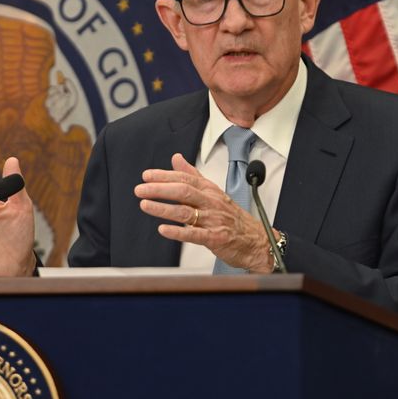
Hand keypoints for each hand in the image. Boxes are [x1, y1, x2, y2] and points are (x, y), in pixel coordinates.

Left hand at [134, 153, 273, 272]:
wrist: (256, 241)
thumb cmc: (233, 217)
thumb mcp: (214, 192)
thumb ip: (193, 175)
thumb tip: (176, 158)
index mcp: (210, 191)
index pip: (185, 178)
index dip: (165, 176)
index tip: (147, 175)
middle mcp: (212, 203)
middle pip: (184, 192)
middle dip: (160, 189)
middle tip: (140, 189)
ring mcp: (214, 221)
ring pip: (186, 212)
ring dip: (163, 208)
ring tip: (145, 205)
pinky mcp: (215, 239)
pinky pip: (194, 234)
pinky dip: (178, 232)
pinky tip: (163, 229)